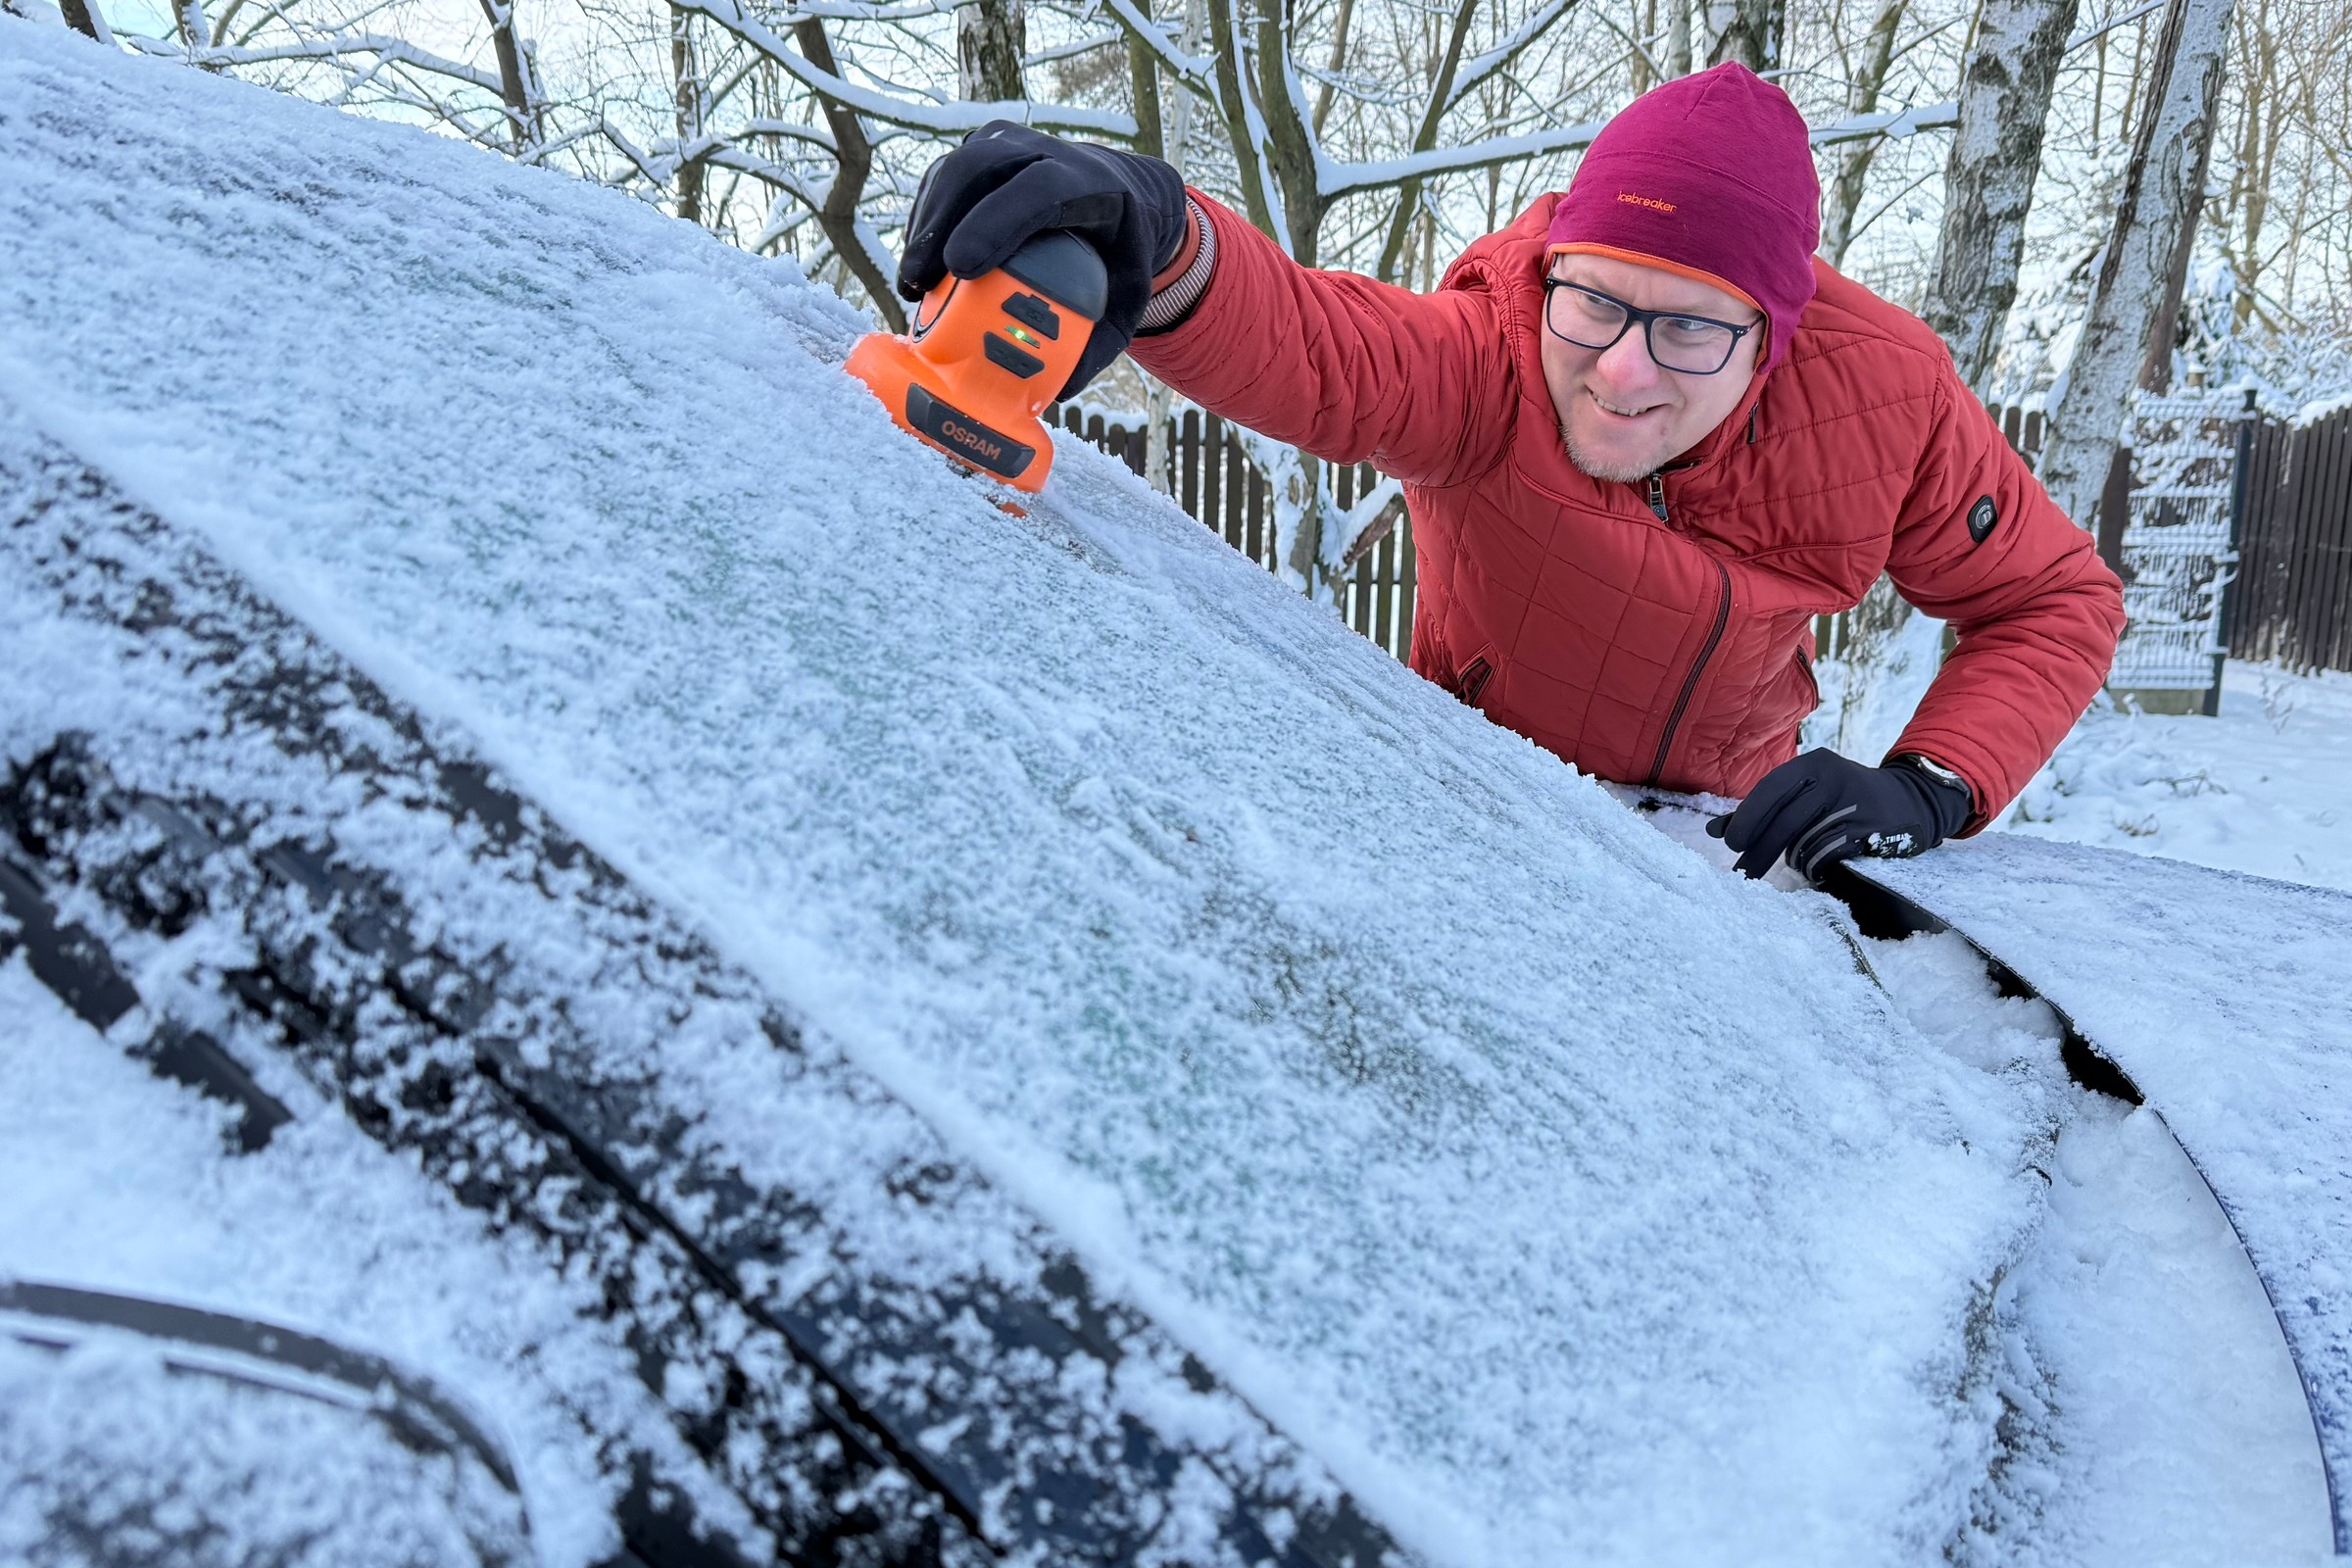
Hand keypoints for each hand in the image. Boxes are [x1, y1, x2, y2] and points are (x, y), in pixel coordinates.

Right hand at [897, 122, 1189, 399]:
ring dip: (924, 226)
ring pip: (954, 170)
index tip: (961, 268)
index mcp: (1090, 183)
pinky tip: (920, 265)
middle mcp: (1045, 152)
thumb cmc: (1120, 253)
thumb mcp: (1127, 299)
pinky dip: (925, 221)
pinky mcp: (983, 150)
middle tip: (919, 283)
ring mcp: (1010, 145)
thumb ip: (1099, 342)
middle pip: (980, 168)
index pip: (1038, 191)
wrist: (1126, 192)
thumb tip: (1054, 392)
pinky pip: (943, 179)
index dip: (995, 223)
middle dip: (939, 224)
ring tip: (913, 284)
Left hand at [1706, 750, 1972, 880]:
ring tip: (1790, 865)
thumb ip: (1762, 809)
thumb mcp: (1806, 791)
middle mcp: (1834, 779)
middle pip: (1786, 822)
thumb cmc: (1842, 799)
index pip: (1770, 790)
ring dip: (1793, 860)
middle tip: (1743, 874)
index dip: (1748, 818)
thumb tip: (1715, 831)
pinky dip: (1816, 866)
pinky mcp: (1871, 832)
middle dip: (1760, 851)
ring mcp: (1855, 806)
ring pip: (1806, 843)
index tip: (1731, 845)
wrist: (1909, 802)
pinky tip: (1816, 866)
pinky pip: (1830, 858)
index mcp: (1814, 764)